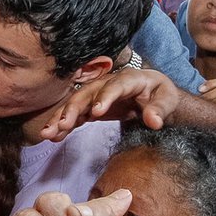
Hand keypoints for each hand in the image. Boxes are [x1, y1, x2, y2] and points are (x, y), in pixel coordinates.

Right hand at [39, 69, 179, 141]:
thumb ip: (160, 109)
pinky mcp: (91, 107)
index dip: (104, 97)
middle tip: (63, 124)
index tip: (96, 112)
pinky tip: (52, 136)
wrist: (152, 95)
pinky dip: (63, 125)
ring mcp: (96, 95)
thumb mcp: (168, 99)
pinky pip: (75, 115)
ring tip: (47, 133)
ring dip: (60, 118)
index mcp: (129, 79)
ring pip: (75, 104)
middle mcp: (107, 84)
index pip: (115, 86)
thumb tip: (153, 121)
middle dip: (73, 109)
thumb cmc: (160, 94)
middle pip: (87, 93)